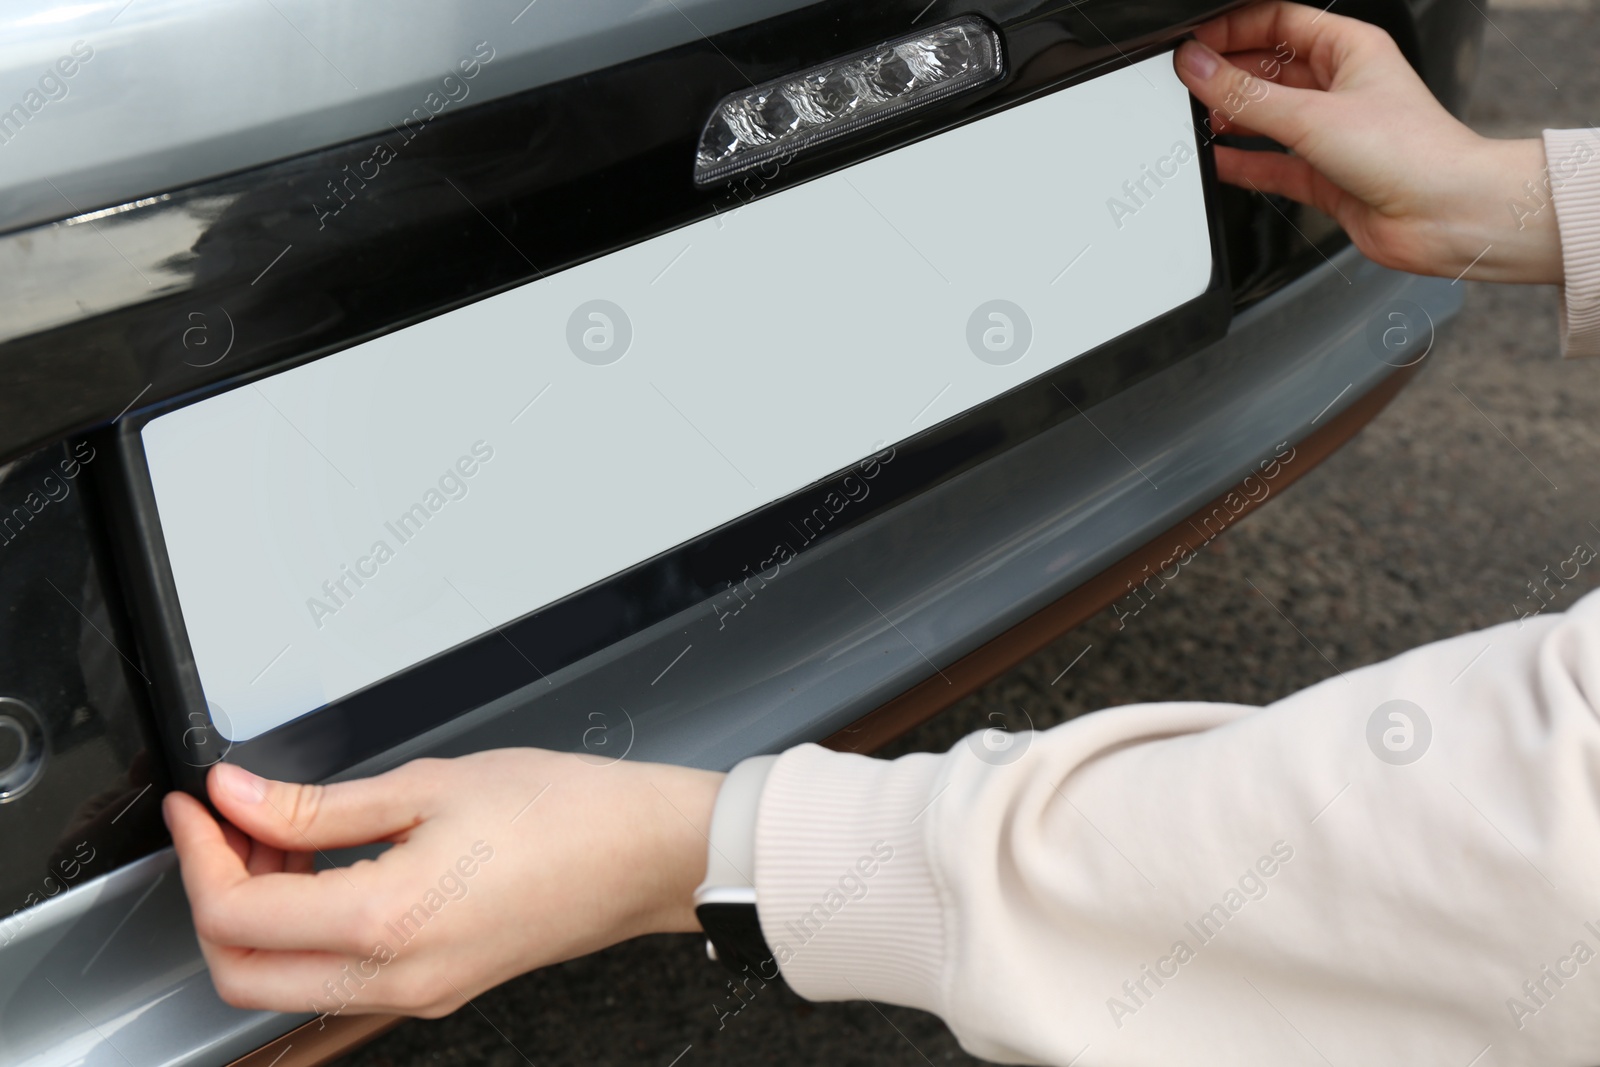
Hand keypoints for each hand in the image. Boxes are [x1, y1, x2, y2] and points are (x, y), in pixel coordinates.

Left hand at [162, 751, 721, 1018]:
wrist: (648, 853)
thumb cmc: (567, 812)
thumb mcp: (431, 784)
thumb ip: (318, 805)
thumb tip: (240, 798)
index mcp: (386, 922)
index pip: (236, 913)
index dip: (200, 853)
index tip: (202, 805)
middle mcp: (394, 980)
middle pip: (241, 972)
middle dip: (215, 896)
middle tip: (234, 825)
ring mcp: (415, 995)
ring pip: (284, 984)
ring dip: (261, 916)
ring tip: (289, 838)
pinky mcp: (436, 990)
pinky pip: (338, 982)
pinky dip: (309, 933)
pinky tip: (332, 870)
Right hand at [1174, 1, 1563, 284]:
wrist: (1445, 215)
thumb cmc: (1412, 152)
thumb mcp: (1313, 114)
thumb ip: (1246, 95)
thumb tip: (1198, 67)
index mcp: (1351, 49)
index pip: (1279, 22)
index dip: (1234, 29)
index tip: (1195, 45)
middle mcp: (1342, 87)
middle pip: (1269, 69)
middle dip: (1228, 76)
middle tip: (1188, 85)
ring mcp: (1333, 133)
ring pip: (1268, 117)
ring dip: (1233, 119)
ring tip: (1196, 122)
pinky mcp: (1325, 176)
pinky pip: (1271, 163)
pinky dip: (1243, 162)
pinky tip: (1217, 161)